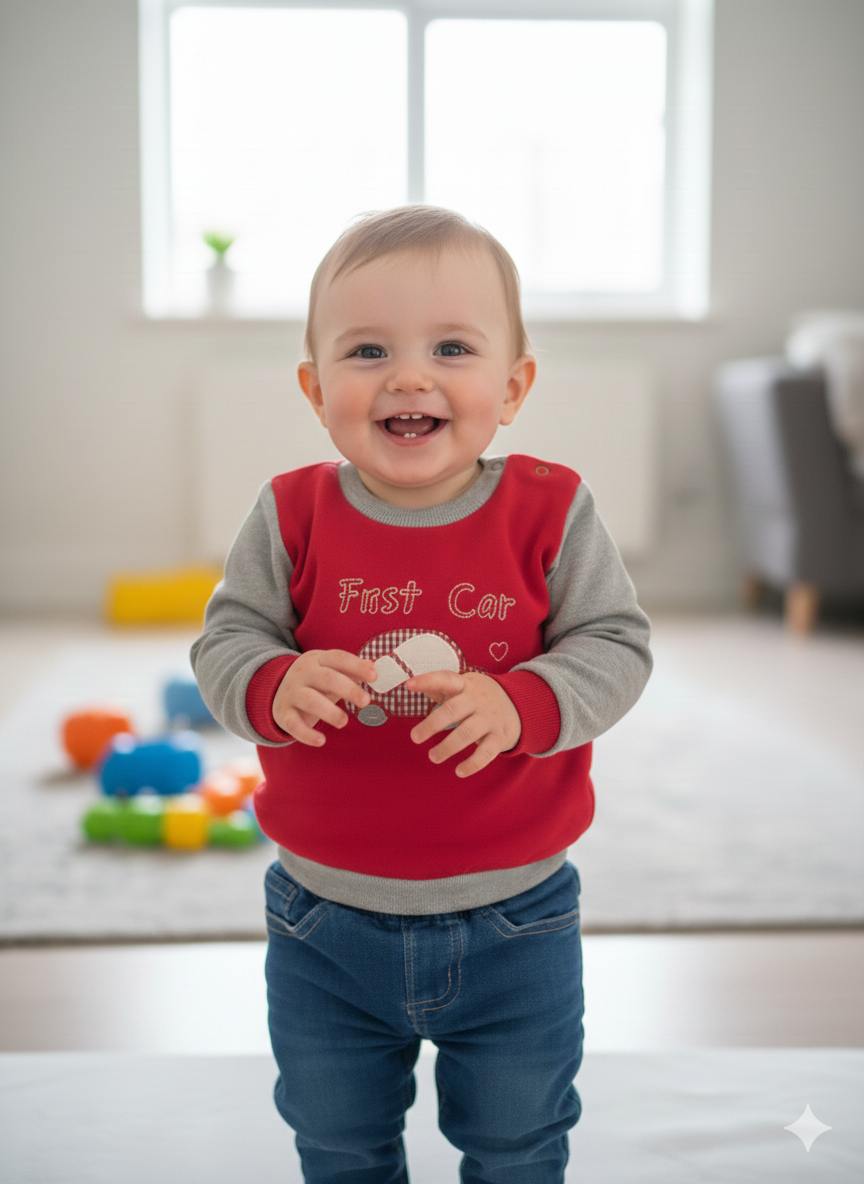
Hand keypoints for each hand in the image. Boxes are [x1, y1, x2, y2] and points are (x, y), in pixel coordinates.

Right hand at [273, 650, 376, 745]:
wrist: (276, 690)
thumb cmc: (315, 681)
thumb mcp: (330, 671)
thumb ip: (352, 670)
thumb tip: (375, 667)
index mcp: (318, 659)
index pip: (339, 658)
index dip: (357, 666)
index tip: (374, 677)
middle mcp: (303, 673)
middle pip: (327, 678)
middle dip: (349, 689)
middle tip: (366, 701)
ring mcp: (291, 692)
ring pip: (310, 700)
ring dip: (330, 712)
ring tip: (343, 722)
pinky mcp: (283, 713)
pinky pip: (293, 724)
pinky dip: (306, 734)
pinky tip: (321, 741)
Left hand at [406, 671, 520, 777]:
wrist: (521, 705)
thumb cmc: (480, 697)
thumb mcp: (463, 686)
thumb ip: (439, 687)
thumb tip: (412, 684)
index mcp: (465, 685)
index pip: (446, 679)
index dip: (427, 681)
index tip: (409, 684)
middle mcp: (478, 700)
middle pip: (453, 711)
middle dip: (432, 725)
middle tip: (415, 738)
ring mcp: (490, 719)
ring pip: (467, 733)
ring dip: (448, 747)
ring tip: (433, 757)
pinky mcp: (500, 737)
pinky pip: (486, 753)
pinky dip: (472, 764)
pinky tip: (458, 771)